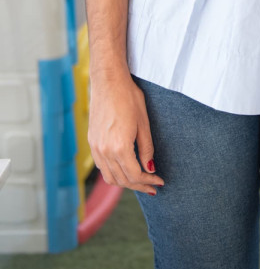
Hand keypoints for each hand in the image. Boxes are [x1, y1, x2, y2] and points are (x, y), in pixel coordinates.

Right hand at [88, 71, 164, 194]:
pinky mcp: (92, 142)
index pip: (134, 175)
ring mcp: (95, 147)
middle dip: (139, 186)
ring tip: (140, 181)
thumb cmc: (129, 98)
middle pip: (122, 180)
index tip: (159, 182)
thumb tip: (150, 168)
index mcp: (119, 147)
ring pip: (110, 177)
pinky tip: (125, 170)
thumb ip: (146, 148)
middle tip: (153, 186)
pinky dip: (114, 173)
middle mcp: (104, 151)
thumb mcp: (144, 123)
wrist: (108, 82)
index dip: (148, 181)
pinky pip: (102, 167)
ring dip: (125, 182)